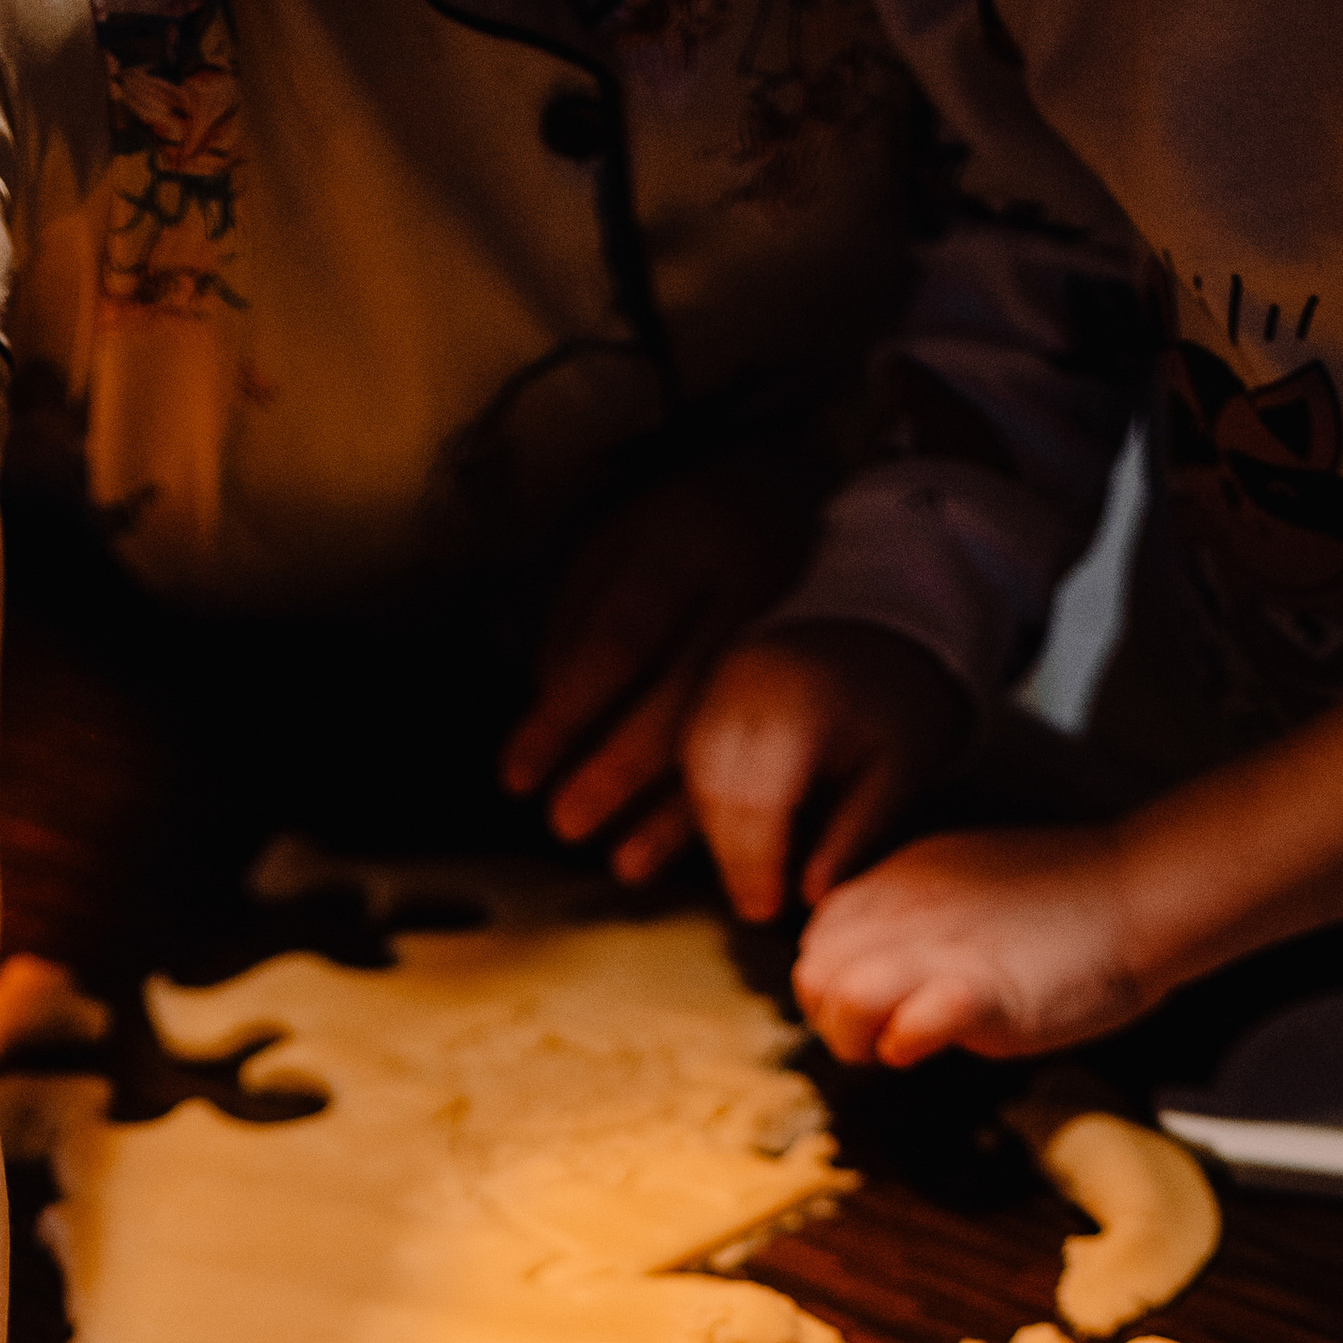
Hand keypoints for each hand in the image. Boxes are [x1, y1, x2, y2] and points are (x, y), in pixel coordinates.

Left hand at [500, 445, 822, 881]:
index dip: (565, 716)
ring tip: (624, 864)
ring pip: (737, 730)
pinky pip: (781, 749)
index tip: (516, 777)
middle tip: (565, 825)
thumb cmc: (674, 529)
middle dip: (617, 769)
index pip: (618, 640)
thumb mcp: (609, 546)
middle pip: (680, 693)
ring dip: (676, 809)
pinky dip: (731, 804)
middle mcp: (749, 582)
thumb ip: (573, 625)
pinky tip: (691, 849)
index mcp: (682, 541)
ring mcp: (800, 626)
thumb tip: (548, 711)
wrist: (794, 479)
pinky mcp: (826, 664)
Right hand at [683, 622, 964, 922]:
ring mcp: (715, 684)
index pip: (758, 798)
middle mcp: (744, 686)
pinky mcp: (701, 692)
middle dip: (732, 858)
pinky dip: (692, 804)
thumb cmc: (896, 709)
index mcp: (799, 702)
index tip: (767, 912)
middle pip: (715, 789)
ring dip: (704, 834)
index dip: (757, 865)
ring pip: (691, 774)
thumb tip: (807, 895)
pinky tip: (705, 841)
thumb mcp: (897, 773)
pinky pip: (683, 757)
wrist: (878, 630)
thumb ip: (853, 833)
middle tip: (757, 907)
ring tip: (731, 877)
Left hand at [791, 824, 1148, 1067]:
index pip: (818, 939)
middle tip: (885, 1038)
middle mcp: (906, 908)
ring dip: (861, 1039)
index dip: (833, 984)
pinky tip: (931, 1048)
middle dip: (834, 1021)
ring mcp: (940, 947)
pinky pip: (907, 1024)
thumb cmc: (1065, 902)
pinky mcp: (980, 991)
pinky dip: (907, 1044)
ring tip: (905, 1045)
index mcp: (900, 880)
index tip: (875, 1008)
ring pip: (841, 996)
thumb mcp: (965, 887)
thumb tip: (878, 968)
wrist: (1139, 892)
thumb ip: (913, 919)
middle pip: (813, 974)